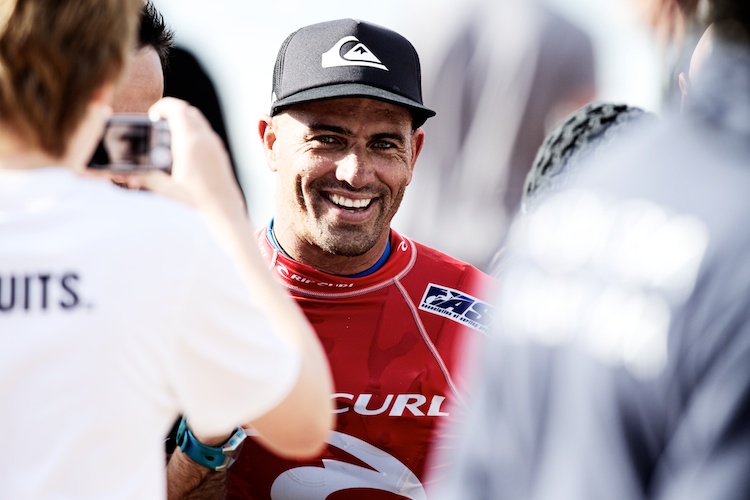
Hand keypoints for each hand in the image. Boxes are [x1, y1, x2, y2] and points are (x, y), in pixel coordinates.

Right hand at [116, 97, 246, 222]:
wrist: (224, 211)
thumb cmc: (197, 202)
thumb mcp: (167, 190)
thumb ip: (146, 178)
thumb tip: (128, 173)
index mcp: (190, 143)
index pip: (177, 109)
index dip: (162, 107)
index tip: (152, 116)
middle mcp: (205, 140)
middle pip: (188, 111)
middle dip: (171, 112)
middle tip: (157, 123)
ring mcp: (215, 146)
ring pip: (198, 120)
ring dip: (183, 120)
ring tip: (168, 134)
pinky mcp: (220, 153)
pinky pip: (205, 132)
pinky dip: (193, 131)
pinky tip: (183, 148)